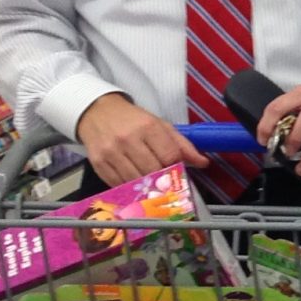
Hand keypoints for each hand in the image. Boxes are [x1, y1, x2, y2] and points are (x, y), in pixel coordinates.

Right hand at [76, 93, 206, 185]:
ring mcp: (111, 153)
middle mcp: (128, 139)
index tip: (178, 173)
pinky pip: (118, 185)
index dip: (177, 168)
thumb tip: (203, 163)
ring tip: (150, 183)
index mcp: (147, 127)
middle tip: (166, 182)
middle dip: (163, 180)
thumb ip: (183, 144)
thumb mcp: (160, 125)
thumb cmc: (133, 120)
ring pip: (136, 181)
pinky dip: (129, 188)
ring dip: (146, 186)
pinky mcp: (98, 164)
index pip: (170, 156)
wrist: (97, 112)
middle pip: (153, 171)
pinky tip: (133, 182)